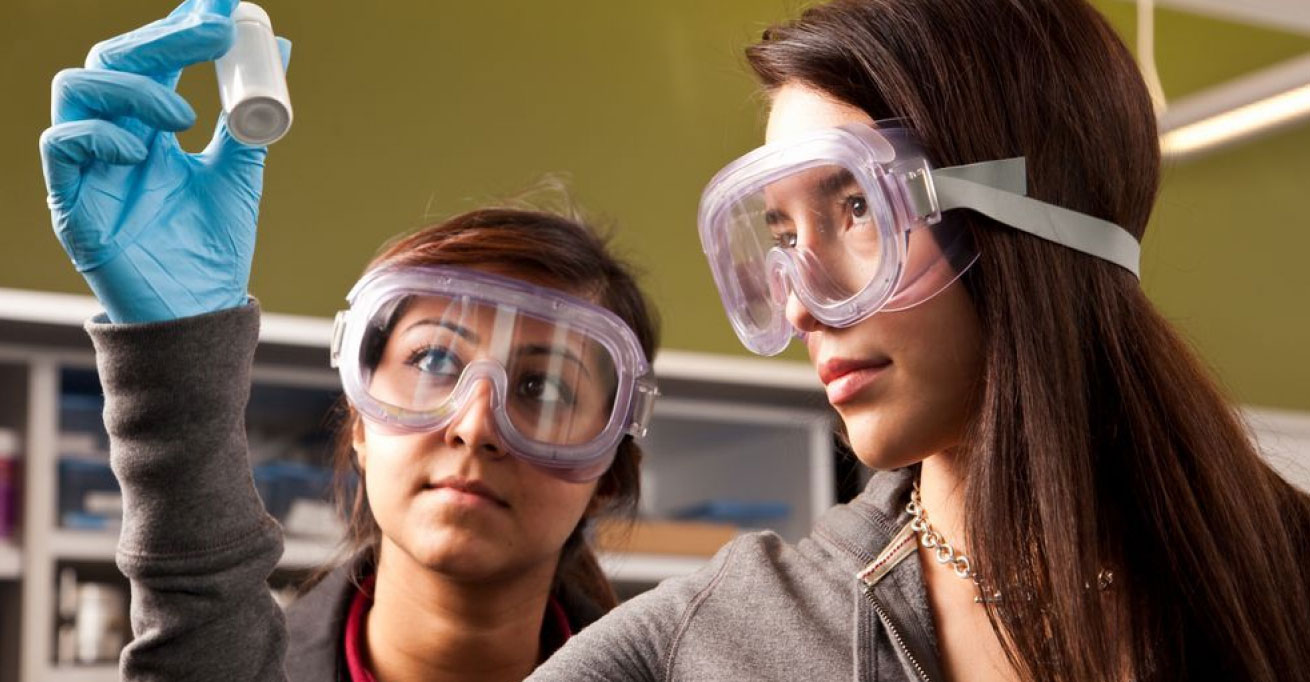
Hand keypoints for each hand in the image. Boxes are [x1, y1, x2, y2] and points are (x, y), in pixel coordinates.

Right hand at [38, 0, 290, 322]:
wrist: (202, 312)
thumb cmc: (212, 248)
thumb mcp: (239, 172)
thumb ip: (249, 118)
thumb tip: (278, 52)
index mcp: (148, 130)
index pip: (149, 59)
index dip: (176, 27)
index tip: (219, 5)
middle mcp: (113, 141)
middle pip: (112, 62)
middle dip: (161, 39)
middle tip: (214, 31)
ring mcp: (89, 169)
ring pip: (75, 92)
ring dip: (132, 85)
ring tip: (184, 112)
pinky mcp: (73, 205)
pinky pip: (61, 147)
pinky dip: (98, 134)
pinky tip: (141, 147)